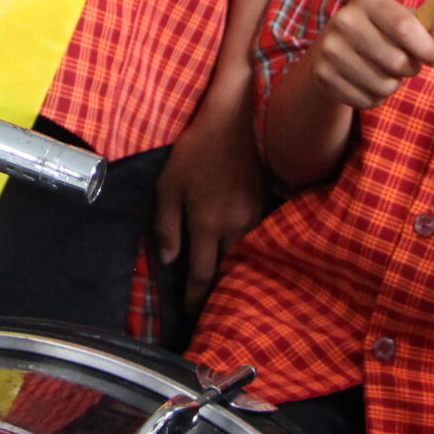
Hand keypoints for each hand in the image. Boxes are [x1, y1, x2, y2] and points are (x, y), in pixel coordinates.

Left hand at [154, 97, 266, 312]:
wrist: (237, 120)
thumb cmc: (196, 150)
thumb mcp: (169, 185)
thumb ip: (167, 225)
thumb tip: (168, 260)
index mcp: (208, 224)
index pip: (202, 274)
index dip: (195, 298)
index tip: (189, 313)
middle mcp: (236, 227)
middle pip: (225, 267)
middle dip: (213, 286)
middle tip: (202, 301)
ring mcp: (255, 217)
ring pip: (240, 253)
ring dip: (229, 266)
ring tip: (219, 277)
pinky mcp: (266, 205)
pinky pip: (252, 236)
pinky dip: (242, 247)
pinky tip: (234, 247)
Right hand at [303, 0, 433, 111]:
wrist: (328, 51)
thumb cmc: (378, 34)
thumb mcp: (403, 24)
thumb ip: (431, 29)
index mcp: (369, 1)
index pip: (404, 26)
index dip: (427, 48)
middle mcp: (345, 21)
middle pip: (397, 61)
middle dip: (411, 69)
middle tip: (406, 65)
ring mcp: (330, 50)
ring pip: (384, 85)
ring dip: (393, 85)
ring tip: (384, 73)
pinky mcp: (323, 76)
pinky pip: (367, 100)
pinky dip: (375, 98)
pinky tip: (367, 84)